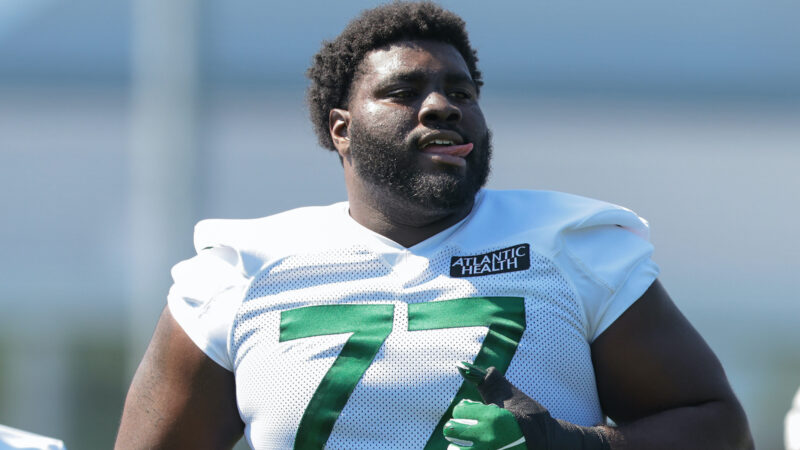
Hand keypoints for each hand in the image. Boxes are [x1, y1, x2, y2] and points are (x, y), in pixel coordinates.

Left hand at [452, 361, 610, 449]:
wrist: (546, 441)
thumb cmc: (527, 415)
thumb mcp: (510, 395)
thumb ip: (488, 381)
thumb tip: (463, 365)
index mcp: (492, 417)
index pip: (458, 411)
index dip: (463, 409)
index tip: (469, 411)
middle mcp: (488, 438)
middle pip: (451, 430)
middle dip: (455, 426)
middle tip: (462, 427)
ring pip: (455, 449)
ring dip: (458, 443)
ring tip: (467, 441)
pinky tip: (474, 448)